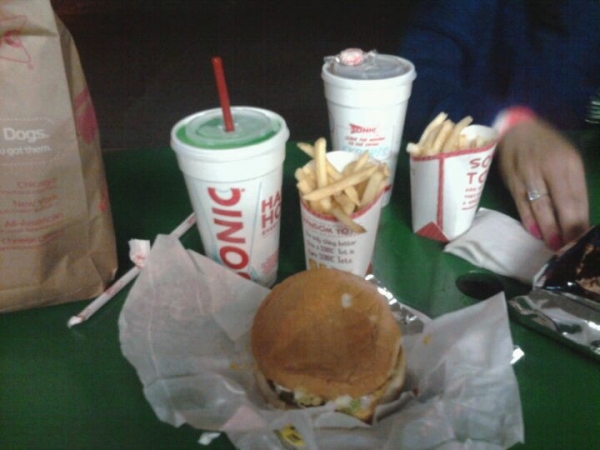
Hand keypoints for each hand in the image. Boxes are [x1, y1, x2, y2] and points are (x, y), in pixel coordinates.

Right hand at [496, 118, 588, 249]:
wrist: (515, 129)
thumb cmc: (547, 147)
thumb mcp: (568, 159)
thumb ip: (573, 185)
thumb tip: (578, 218)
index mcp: (568, 162)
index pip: (577, 197)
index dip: (580, 221)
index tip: (583, 241)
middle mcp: (549, 168)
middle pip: (561, 203)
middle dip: (566, 229)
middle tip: (569, 249)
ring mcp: (528, 174)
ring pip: (540, 206)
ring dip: (548, 228)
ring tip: (554, 246)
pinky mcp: (511, 180)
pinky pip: (521, 204)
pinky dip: (528, 219)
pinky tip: (535, 233)